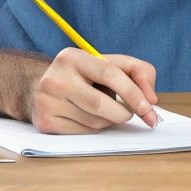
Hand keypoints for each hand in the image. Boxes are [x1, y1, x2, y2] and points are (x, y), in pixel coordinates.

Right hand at [26, 47, 158, 133]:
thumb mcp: (107, 63)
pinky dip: (96, 129)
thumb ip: (137, 71)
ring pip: (94, 121)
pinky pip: (83, 133)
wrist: (38, 89)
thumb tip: (151, 99)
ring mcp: (47, 102)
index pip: (109, 73)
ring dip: (110, 121)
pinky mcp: (45, 122)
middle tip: (132, 114)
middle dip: (124, 112)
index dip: (133, 92)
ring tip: (106, 111)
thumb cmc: (83, 76)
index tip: (149, 107)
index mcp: (72, 57)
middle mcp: (55, 78)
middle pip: (101, 103)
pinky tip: (90, 118)